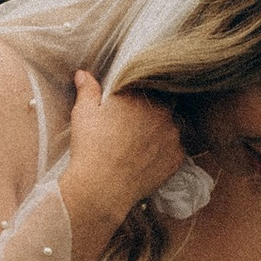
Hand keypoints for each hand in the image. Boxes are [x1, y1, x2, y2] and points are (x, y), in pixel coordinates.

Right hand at [67, 68, 191, 221]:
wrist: (102, 187)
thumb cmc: (90, 147)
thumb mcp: (84, 113)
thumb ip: (88, 90)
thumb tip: (83, 73)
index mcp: (140, 95)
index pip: (147, 87)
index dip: (138, 97)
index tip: (129, 107)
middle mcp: (162, 111)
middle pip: (162, 106)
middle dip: (151, 113)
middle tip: (134, 128)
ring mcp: (172, 135)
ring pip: (171, 128)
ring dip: (160, 132)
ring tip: (141, 145)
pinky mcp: (177, 157)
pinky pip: (175, 150)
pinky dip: (165, 153)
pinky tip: (149, 159)